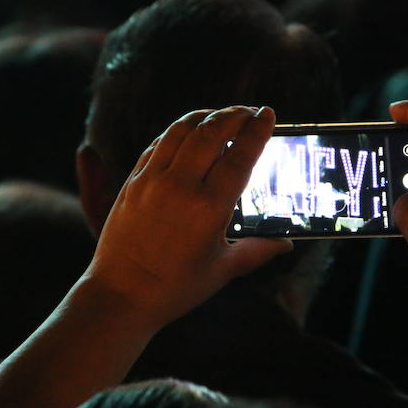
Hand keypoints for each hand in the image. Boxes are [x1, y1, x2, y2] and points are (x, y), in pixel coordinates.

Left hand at [82, 106, 292, 326]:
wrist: (121, 296)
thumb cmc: (175, 288)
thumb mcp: (223, 270)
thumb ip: (258, 251)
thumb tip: (287, 244)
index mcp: (209, 209)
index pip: (240, 156)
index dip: (257, 131)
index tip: (268, 114)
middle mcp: (180, 187)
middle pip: (211, 133)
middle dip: (234, 115)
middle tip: (248, 112)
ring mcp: (152, 181)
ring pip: (181, 130)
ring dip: (204, 116)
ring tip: (220, 115)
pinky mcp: (132, 182)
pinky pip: (157, 144)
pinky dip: (176, 132)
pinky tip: (188, 132)